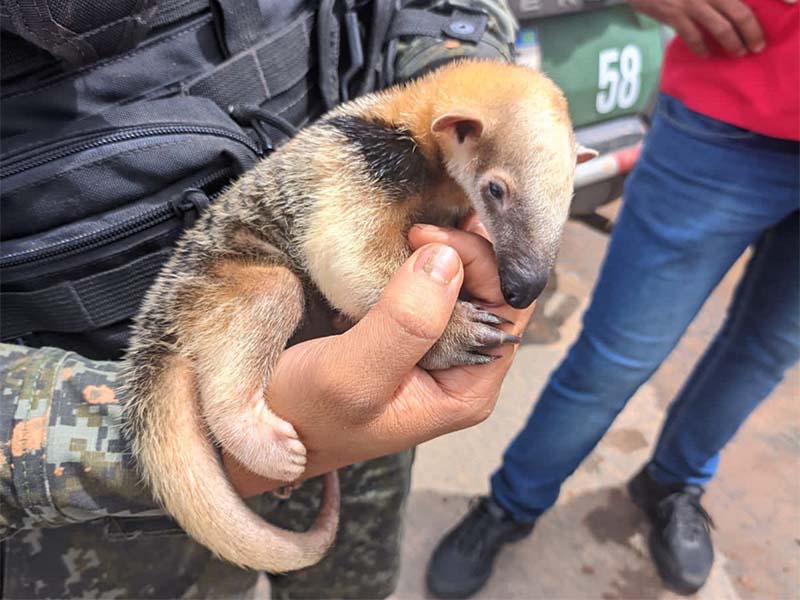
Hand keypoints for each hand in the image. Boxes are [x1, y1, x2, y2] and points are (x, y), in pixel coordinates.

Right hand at [224, 217, 534, 496]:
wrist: (258, 430)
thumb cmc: (300, 415)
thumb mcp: (350, 376)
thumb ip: (405, 324)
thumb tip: (447, 261)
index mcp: (466, 388)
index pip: (507, 305)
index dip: (478, 260)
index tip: (422, 238)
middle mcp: (459, 367)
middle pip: (489, 288)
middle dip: (458, 249)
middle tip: (411, 229)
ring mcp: (433, 349)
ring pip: (458, 282)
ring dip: (437, 249)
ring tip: (404, 228)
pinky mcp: (404, 332)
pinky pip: (425, 285)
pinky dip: (413, 258)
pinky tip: (392, 245)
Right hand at [629, 0, 764, 56]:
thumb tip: (731, 9)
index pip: (742, 2)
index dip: (755, 17)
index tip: (764, 27)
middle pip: (739, 14)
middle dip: (751, 33)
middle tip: (756, 47)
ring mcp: (692, 3)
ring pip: (721, 28)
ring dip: (732, 44)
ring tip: (738, 53)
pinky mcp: (674, 15)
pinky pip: (693, 36)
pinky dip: (701, 48)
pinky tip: (706, 54)